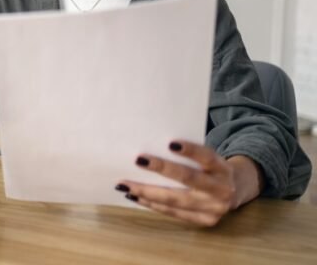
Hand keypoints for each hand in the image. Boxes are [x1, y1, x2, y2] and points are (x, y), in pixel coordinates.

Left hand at [116, 140, 262, 226]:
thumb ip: (190, 154)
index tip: (170, 142)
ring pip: (176, 200)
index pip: (207, 157)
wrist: (237, 190)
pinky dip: (153, 205)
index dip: (190, 150)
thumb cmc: (211, 167)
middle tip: (138, 160)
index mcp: (223, 168)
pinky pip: (174, 213)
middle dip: (161, 169)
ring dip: (147, 192)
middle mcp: (222, 189)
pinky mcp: (205, 221)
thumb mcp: (209, 157)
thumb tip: (152, 144)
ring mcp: (214, 208)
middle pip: (188, 178)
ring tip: (126, 185)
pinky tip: (137, 197)